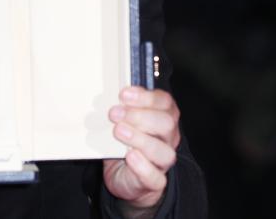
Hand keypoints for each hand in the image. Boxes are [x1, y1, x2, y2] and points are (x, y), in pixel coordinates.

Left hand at [103, 86, 180, 213]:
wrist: (123, 174)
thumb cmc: (123, 141)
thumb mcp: (122, 120)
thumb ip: (121, 107)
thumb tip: (108, 94)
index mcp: (163, 117)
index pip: (164, 102)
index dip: (145, 97)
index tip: (123, 94)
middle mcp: (168, 138)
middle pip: (166, 123)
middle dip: (139, 116)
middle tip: (114, 114)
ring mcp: (163, 161)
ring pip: (164, 151)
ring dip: (140, 139)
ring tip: (118, 131)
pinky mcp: (155, 181)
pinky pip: (156, 177)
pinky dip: (143, 166)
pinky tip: (130, 156)